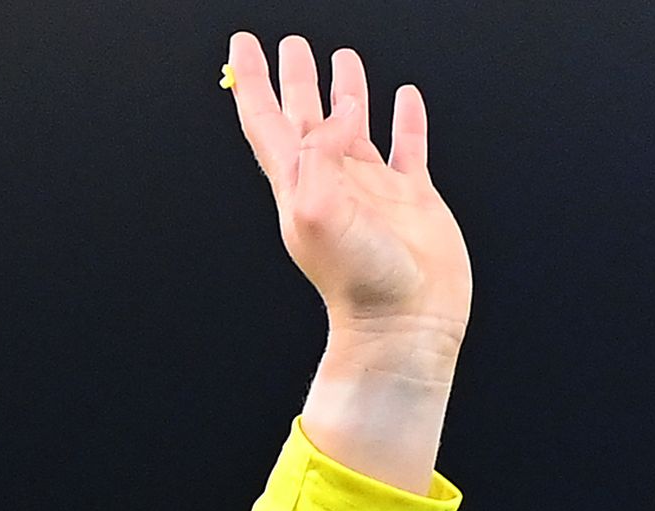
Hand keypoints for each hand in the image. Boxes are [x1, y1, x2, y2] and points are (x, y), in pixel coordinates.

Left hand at [228, 32, 467, 340]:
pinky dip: (407, 121)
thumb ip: (320, 155)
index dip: (252, 81)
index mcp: (299, 185)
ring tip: (342, 58)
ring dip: (346, 93)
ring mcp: (372, 191)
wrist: (405, 323)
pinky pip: (408, 148)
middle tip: (290, 44)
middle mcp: (331, 183)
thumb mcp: (319, 214)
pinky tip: (406, 98)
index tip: (243, 44)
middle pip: (305, 118)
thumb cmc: (360, 281)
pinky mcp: (412, 201)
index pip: (266, 121)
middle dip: (295, 80)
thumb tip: (339, 115)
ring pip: (354, 127)